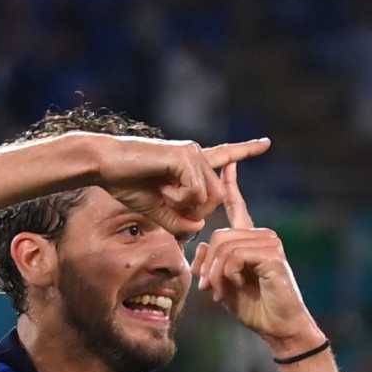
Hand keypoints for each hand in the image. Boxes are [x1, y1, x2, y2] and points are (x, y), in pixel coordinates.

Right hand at [91, 134, 270, 237]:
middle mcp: (196, 155)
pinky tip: (162, 190)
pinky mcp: (184, 156)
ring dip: (186, 207)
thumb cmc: (126, 184)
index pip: (225, 156)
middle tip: (170, 207)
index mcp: (192, 164)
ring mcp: (191, 153)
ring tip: (162, 195)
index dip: (246, 150)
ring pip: (209, 196)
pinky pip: (196, 191)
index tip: (267, 143)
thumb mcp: (157, 211)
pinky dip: (179, 200)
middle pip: (218, 197)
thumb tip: (199, 228)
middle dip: (198, 212)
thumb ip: (179, 221)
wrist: (104, 165)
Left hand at [191, 162, 318, 352]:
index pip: (238, 207)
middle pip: (219, 235)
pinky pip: (235, 256)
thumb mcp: (224, 284)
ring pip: (224, 246)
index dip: (230, 185)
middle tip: (207, 288)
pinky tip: (234, 287)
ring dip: (216, 273)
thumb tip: (201, 250)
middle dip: (207, 265)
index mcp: (251, 240)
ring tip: (218, 293)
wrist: (280, 328)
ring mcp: (269, 243)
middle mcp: (262, 236)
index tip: (225, 164)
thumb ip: (211, 265)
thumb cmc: (255, 309)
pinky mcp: (272, 254)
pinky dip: (228, 274)